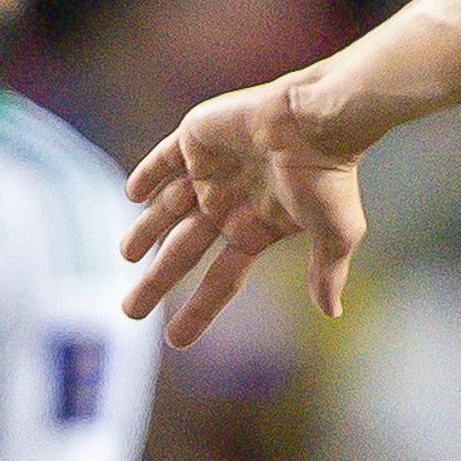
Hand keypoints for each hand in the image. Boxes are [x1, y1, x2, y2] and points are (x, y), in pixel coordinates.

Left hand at [120, 76, 368, 346]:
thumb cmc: (329, 177)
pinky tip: (131, 194)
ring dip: (145, 231)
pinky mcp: (196, 138)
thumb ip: (327, 271)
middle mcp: (229, 204)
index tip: (174, 341)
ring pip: (167, 209)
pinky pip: (164, 160)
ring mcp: (211, 172)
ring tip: (124, 255)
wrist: (316, 119)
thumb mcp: (336, 233)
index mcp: (256, 230)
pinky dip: (146, 175)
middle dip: (157, 281)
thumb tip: (333, 313)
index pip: (221, 279)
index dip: (198, 310)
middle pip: (183, 251)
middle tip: (129, 312)